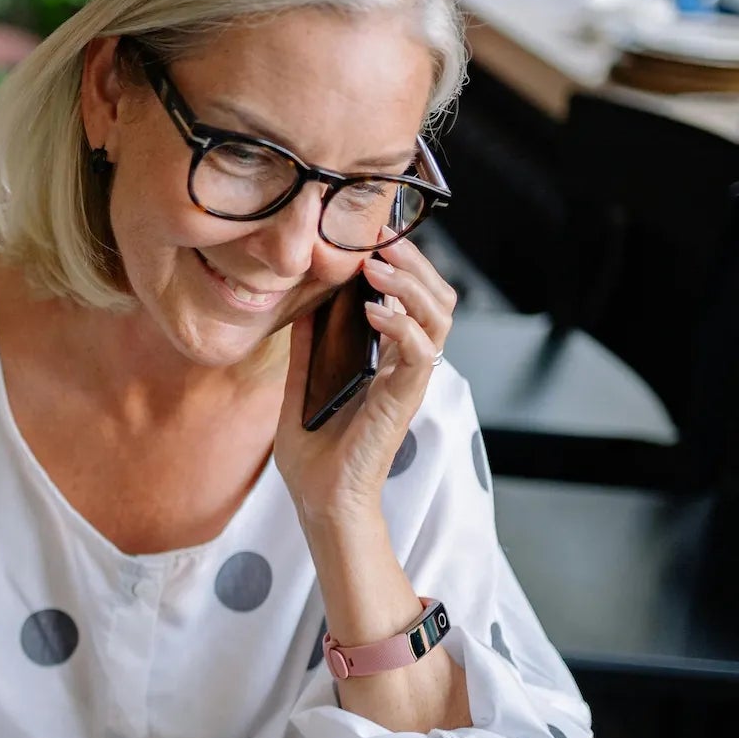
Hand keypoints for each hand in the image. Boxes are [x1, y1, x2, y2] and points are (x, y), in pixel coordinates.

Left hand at [271, 234, 457, 529]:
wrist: (321, 501)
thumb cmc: (314, 456)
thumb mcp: (301, 389)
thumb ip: (307, 349)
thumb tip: (300, 306)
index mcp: (387, 361)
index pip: (411, 300)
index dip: (398, 265)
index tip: (368, 236)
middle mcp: (405, 367)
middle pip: (436, 299)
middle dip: (413, 262)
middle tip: (380, 236)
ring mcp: (409, 381)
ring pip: (438, 317)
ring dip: (411, 284)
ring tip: (376, 266)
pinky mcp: (405, 399)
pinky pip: (419, 352)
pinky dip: (402, 325)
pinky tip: (375, 311)